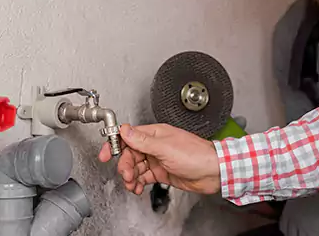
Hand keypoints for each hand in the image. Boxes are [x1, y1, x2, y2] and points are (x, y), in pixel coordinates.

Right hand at [98, 123, 220, 195]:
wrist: (213, 172)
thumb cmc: (196, 155)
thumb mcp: (166, 147)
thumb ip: (143, 140)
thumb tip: (125, 130)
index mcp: (156, 134)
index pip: (129, 136)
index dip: (115, 144)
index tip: (105, 154)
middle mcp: (156, 145)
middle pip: (130, 154)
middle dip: (124, 165)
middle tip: (126, 175)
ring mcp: (158, 159)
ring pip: (135, 166)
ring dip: (130, 176)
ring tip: (131, 184)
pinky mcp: (162, 172)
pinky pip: (143, 176)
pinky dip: (137, 182)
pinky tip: (137, 188)